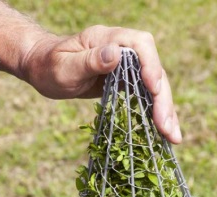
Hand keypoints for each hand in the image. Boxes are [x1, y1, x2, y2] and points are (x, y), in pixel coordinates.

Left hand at [21, 25, 181, 143]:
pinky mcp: (127, 83)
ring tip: (173, 138)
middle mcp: (123, 50)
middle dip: (162, 99)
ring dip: (166, 111)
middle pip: (154, 71)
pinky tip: (165, 133)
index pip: (141, 45)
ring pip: (155, 87)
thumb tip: (116, 55)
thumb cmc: (49, 65)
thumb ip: (90, 61)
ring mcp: (127, 67)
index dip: (151, 65)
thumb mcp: (65, 66)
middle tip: (166, 128)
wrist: (42, 67)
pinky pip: (147, 97)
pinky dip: (157, 115)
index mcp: (108, 38)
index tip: (153, 88)